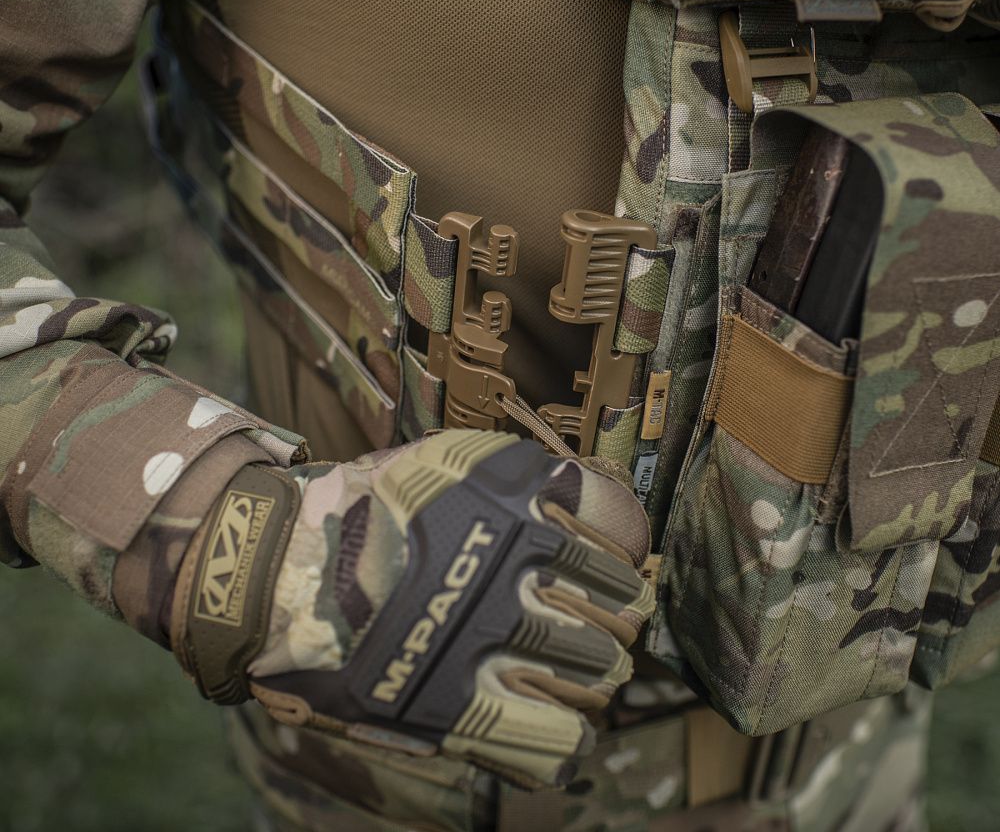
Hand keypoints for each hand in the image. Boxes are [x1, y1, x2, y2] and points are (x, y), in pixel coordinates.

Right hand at [171, 430, 653, 788]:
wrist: (287, 572)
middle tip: (598, 622)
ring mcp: (486, 641)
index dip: (626, 553)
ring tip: (572, 670)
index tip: (615, 565)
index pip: (621, 533)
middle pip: (620, 610)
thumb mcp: (455, 462)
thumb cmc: (376, 512)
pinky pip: (553, 743)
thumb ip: (530, 478)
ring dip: (594, 676)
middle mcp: (511, 569)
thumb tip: (597, 510)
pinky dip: (563, 734)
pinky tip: (548, 715)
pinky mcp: (455, 709)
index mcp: (517, 504)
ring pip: (598, 677)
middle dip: (617, 618)